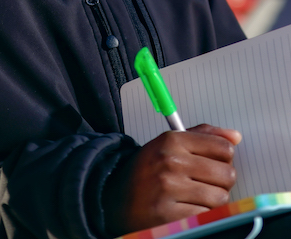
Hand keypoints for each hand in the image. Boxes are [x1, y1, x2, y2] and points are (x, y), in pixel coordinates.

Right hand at [103, 124, 241, 235]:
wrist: (114, 195)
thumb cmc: (146, 170)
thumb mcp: (169, 143)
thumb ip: (202, 135)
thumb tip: (234, 136)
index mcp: (172, 140)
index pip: (223, 147)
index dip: (225, 156)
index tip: (218, 160)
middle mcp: (171, 162)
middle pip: (226, 173)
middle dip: (222, 180)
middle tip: (208, 180)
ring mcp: (170, 189)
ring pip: (220, 197)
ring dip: (213, 199)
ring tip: (197, 194)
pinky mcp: (170, 214)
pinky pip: (206, 215)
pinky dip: (202, 213)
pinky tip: (188, 206)